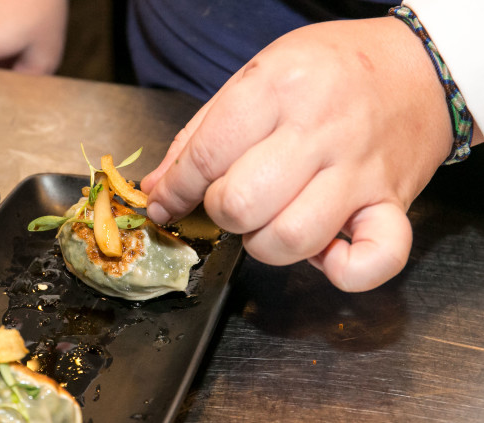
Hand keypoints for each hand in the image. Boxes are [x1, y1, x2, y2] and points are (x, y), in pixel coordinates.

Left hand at [141, 17, 462, 291]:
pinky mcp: (393, 204)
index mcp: (279, 87)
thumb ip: (200, 134)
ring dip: (265, 244)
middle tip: (231, 200)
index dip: (175, 190)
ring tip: (271, 221)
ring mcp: (360, 171)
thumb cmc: (331, 70)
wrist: (418, 68)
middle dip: (222, 213)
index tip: (166, 203)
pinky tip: (325, 251)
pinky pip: (372, 261)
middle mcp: (321, 129)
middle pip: (243, 204)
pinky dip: (342, 271)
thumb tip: (158, 189)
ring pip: (292, 238)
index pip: (206, 157)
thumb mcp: (256, 75)